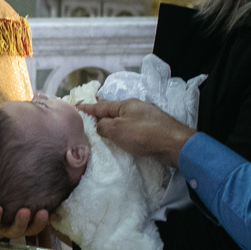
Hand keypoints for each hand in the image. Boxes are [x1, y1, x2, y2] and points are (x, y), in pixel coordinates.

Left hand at [0, 200, 50, 239]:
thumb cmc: (18, 199)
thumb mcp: (33, 200)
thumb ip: (47, 202)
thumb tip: (58, 206)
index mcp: (23, 227)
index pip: (34, 229)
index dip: (40, 223)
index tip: (44, 212)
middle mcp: (8, 229)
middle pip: (15, 231)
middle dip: (20, 222)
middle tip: (24, 212)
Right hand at [77, 99, 194, 166]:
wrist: (175, 144)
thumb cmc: (143, 135)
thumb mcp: (116, 130)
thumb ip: (103, 126)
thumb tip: (100, 125)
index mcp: (126, 104)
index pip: (101, 106)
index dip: (87, 107)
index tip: (75, 106)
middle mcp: (137, 107)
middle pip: (113, 108)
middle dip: (101, 110)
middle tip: (90, 111)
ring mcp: (147, 116)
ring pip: (124, 116)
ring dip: (113, 119)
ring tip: (104, 122)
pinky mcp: (155, 127)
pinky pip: (133, 124)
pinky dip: (125, 126)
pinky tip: (124, 130)